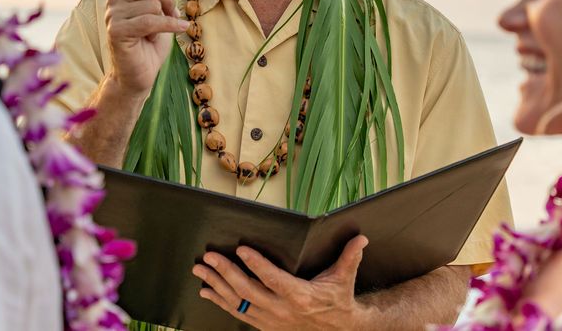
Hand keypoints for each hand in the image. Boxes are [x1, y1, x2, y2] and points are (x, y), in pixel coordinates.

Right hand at [102, 0, 187, 98]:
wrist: (139, 78)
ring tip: (163, 32)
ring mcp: (113, 15)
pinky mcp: (117, 30)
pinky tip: (181, 30)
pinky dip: (170, 25)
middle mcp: (115, 1)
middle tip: (172, 16)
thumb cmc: (149, 47)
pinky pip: (151, 19)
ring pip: (153, 2)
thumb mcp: (157, 12)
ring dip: (168, 17)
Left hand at [192, 235, 372, 330]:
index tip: (241, 250)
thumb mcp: (344, 277)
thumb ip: (350, 256)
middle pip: (247, 291)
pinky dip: (220, 301)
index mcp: (299, 296)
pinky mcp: (264, 325)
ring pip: (238, 302)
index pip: (273, 279)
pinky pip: (237, 313)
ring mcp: (270, 320)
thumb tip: (361, 239)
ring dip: (217, 285)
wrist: (337, 329)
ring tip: (201, 271)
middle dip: (225, 273)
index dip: (256, 265)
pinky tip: (207, 291)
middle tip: (209, 257)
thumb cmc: (338, 298)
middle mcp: (281, 310)